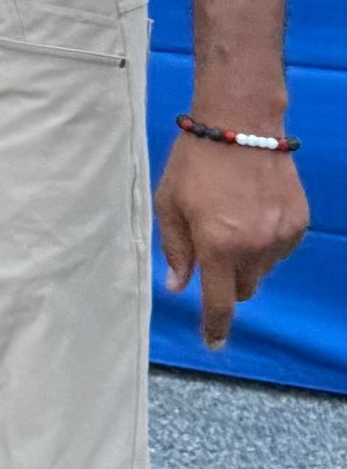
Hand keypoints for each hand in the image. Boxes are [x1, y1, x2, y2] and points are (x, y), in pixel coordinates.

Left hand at [154, 125, 307, 349]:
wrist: (241, 124)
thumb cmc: (195, 163)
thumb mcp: (169, 203)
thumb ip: (175, 249)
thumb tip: (178, 286)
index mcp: (218, 244)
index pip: (220, 301)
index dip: (215, 326)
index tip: (213, 343)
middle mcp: (254, 246)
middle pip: (244, 288)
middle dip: (228, 281)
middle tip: (215, 250)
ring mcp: (280, 235)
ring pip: (264, 269)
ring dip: (248, 260)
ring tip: (233, 219)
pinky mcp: (298, 222)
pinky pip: (281, 249)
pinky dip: (266, 242)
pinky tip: (253, 212)